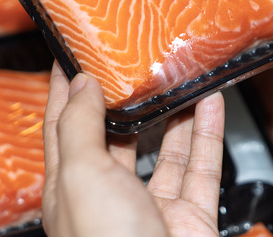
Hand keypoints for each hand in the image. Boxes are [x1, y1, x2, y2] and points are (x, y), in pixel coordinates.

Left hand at [42, 63, 225, 236]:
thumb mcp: (80, 175)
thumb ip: (81, 126)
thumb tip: (79, 85)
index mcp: (70, 188)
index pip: (63, 128)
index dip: (63, 92)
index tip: (68, 57)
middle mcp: (108, 196)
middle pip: (115, 137)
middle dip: (124, 100)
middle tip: (132, 63)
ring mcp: (150, 207)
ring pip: (163, 149)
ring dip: (173, 113)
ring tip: (178, 77)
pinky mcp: (188, 215)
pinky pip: (200, 167)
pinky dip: (206, 133)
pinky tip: (210, 105)